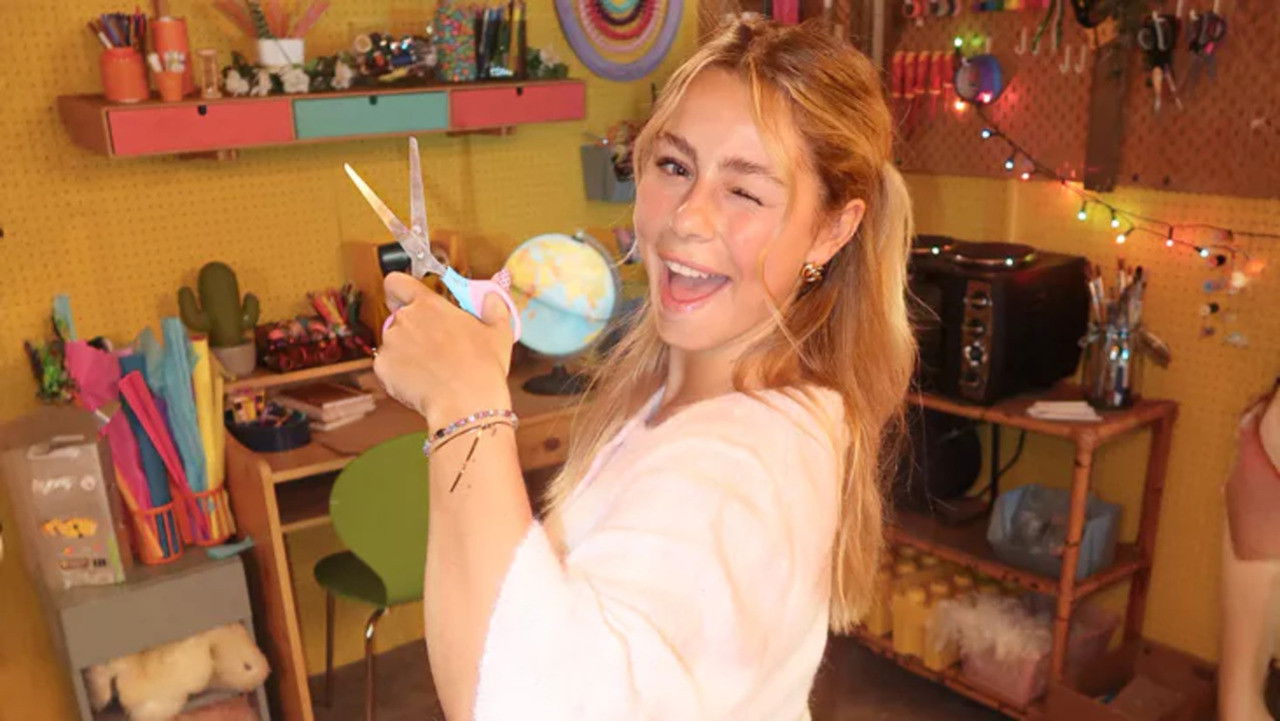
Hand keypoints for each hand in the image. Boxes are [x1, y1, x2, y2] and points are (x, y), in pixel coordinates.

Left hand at [373, 272, 514, 427]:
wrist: (465, 403)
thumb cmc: (482, 367)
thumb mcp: (499, 333)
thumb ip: (494, 309)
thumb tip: (492, 298)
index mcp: (429, 305)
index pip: (397, 282)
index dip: (399, 291)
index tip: (406, 299)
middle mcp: (405, 319)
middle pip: (399, 318)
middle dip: (413, 330)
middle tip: (435, 348)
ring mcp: (390, 344)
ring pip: (393, 344)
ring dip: (406, 353)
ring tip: (432, 370)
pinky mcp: (382, 368)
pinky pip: (387, 367)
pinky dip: (399, 374)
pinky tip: (422, 383)